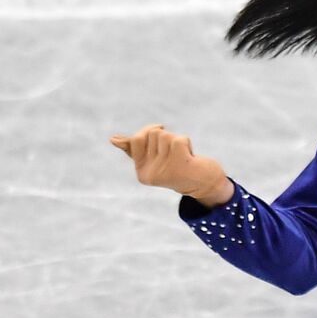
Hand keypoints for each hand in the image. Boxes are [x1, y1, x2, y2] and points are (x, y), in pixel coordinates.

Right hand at [109, 124, 232, 205]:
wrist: (204, 184)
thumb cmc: (177, 168)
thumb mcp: (154, 160)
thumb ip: (135, 149)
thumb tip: (112, 139)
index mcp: (142, 173)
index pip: (136, 139)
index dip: (148, 132)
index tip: (160, 140)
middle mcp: (151, 173)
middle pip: (153, 134)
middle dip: (166, 138)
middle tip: (174, 154)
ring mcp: (166, 169)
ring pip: (165, 135)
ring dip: (176, 141)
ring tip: (182, 156)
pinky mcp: (181, 164)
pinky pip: (179, 139)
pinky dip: (186, 143)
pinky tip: (190, 157)